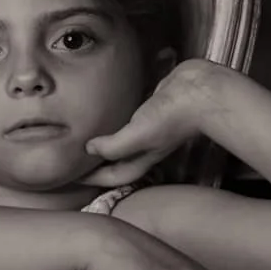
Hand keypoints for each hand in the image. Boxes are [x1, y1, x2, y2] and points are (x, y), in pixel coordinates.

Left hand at [80, 58, 215, 188]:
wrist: (200, 91)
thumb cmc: (172, 117)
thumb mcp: (139, 135)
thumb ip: (113, 145)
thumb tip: (88, 149)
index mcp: (140, 158)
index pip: (111, 176)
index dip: (90, 178)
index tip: (70, 175)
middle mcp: (144, 147)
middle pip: (115, 162)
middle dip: (96, 163)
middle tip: (73, 157)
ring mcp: (149, 128)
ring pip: (121, 140)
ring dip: (105, 140)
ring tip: (84, 135)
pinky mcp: (151, 109)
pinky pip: (128, 117)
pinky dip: (116, 118)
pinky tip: (105, 109)